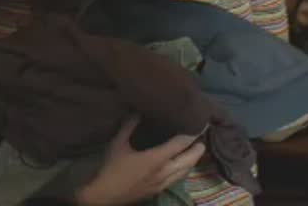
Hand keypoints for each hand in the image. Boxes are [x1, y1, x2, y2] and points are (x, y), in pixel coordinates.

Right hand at [75, 117, 205, 205]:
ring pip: (185, 172)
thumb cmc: (111, 168)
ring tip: (194, 151)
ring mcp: (163, 183)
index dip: (191, 134)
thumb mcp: (118, 144)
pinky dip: (183, 170)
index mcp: (155, 159)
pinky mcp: (159, 191)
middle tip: (201, 139)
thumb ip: (129, 126)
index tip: (198, 125)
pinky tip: (181, 166)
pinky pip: (177, 179)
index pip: (180, 144)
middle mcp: (164, 172)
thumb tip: (137, 111)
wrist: (105, 195)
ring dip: (192, 161)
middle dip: (197, 149)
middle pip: (189, 160)